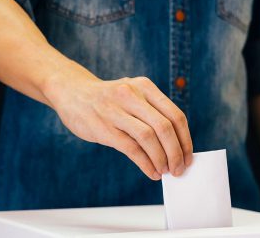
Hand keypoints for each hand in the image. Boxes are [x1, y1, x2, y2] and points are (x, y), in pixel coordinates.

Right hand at [44, 63, 192, 179]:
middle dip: (176, 152)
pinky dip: (145, 164)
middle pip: (165, 127)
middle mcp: (131, 95)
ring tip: (165, 171)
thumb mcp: (131, 94)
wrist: (71, 92)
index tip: (188, 156)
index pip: (175, 115)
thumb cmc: (106, 99)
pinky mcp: (103, 127)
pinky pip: (131, 148)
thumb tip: (174, 145)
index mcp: (144, 87)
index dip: (185, 139)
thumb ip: (150, 112)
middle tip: (179, 168)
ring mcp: (115, 111)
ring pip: (149, 138)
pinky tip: (151, 172)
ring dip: (162, 159)